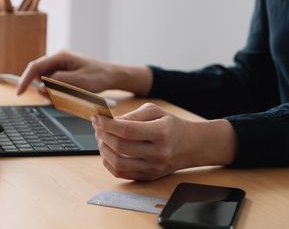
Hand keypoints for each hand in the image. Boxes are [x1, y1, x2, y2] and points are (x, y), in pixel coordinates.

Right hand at [17, 51, 118, 94]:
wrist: (112, 75)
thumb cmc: (98, 76)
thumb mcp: (78, 82)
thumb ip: (58, 83)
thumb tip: (41, 87)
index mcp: (60, 57)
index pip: (35, 67)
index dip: (25, 80)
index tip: (19, 92)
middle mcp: (58, 59)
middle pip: (38, 74)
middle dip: (42, 88)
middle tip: (55, 98)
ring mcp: (60, 66)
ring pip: (46, 81)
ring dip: (52, 91)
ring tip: (70, 95)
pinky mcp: (64, 73)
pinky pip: (53, 84)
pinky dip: (57, 91)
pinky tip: (70, 94)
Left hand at [91, 103, 236, 180]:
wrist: (191, 146)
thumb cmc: (171, 126)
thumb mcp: (155, 111)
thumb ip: (133, 114)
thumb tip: (111, 121)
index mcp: (161, 133)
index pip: (127, 131)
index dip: (107, 124)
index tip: (97, 118)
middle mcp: (158, 153)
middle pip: (120, 147)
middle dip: (102, 135)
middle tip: (97, 127)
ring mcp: (153, 167)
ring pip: (118, 162)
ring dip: (103, 149)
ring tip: (101, 138)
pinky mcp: (148, 177)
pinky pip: (121, 173)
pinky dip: (108, 162)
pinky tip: (107, 151)